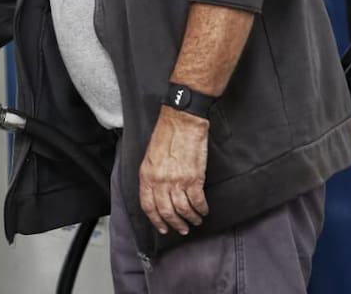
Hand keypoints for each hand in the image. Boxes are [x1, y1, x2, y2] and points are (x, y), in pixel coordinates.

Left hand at [139, 106, 209, 235]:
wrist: (182, 121)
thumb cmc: (166, 134)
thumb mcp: (150, 156)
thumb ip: (151, 176)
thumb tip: (156, 194)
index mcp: (147, 175)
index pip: (148, 206)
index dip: (156, 220)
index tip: (162, 228)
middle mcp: (161, 181)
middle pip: (166, 211)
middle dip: (175, 224)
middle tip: (182, 229)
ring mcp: (178, 180)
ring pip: (183, 210)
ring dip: (190, 219)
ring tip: (195, 221)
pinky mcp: (194, 178)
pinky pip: (197, 201)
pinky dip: (201, 209)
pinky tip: (203, 211)